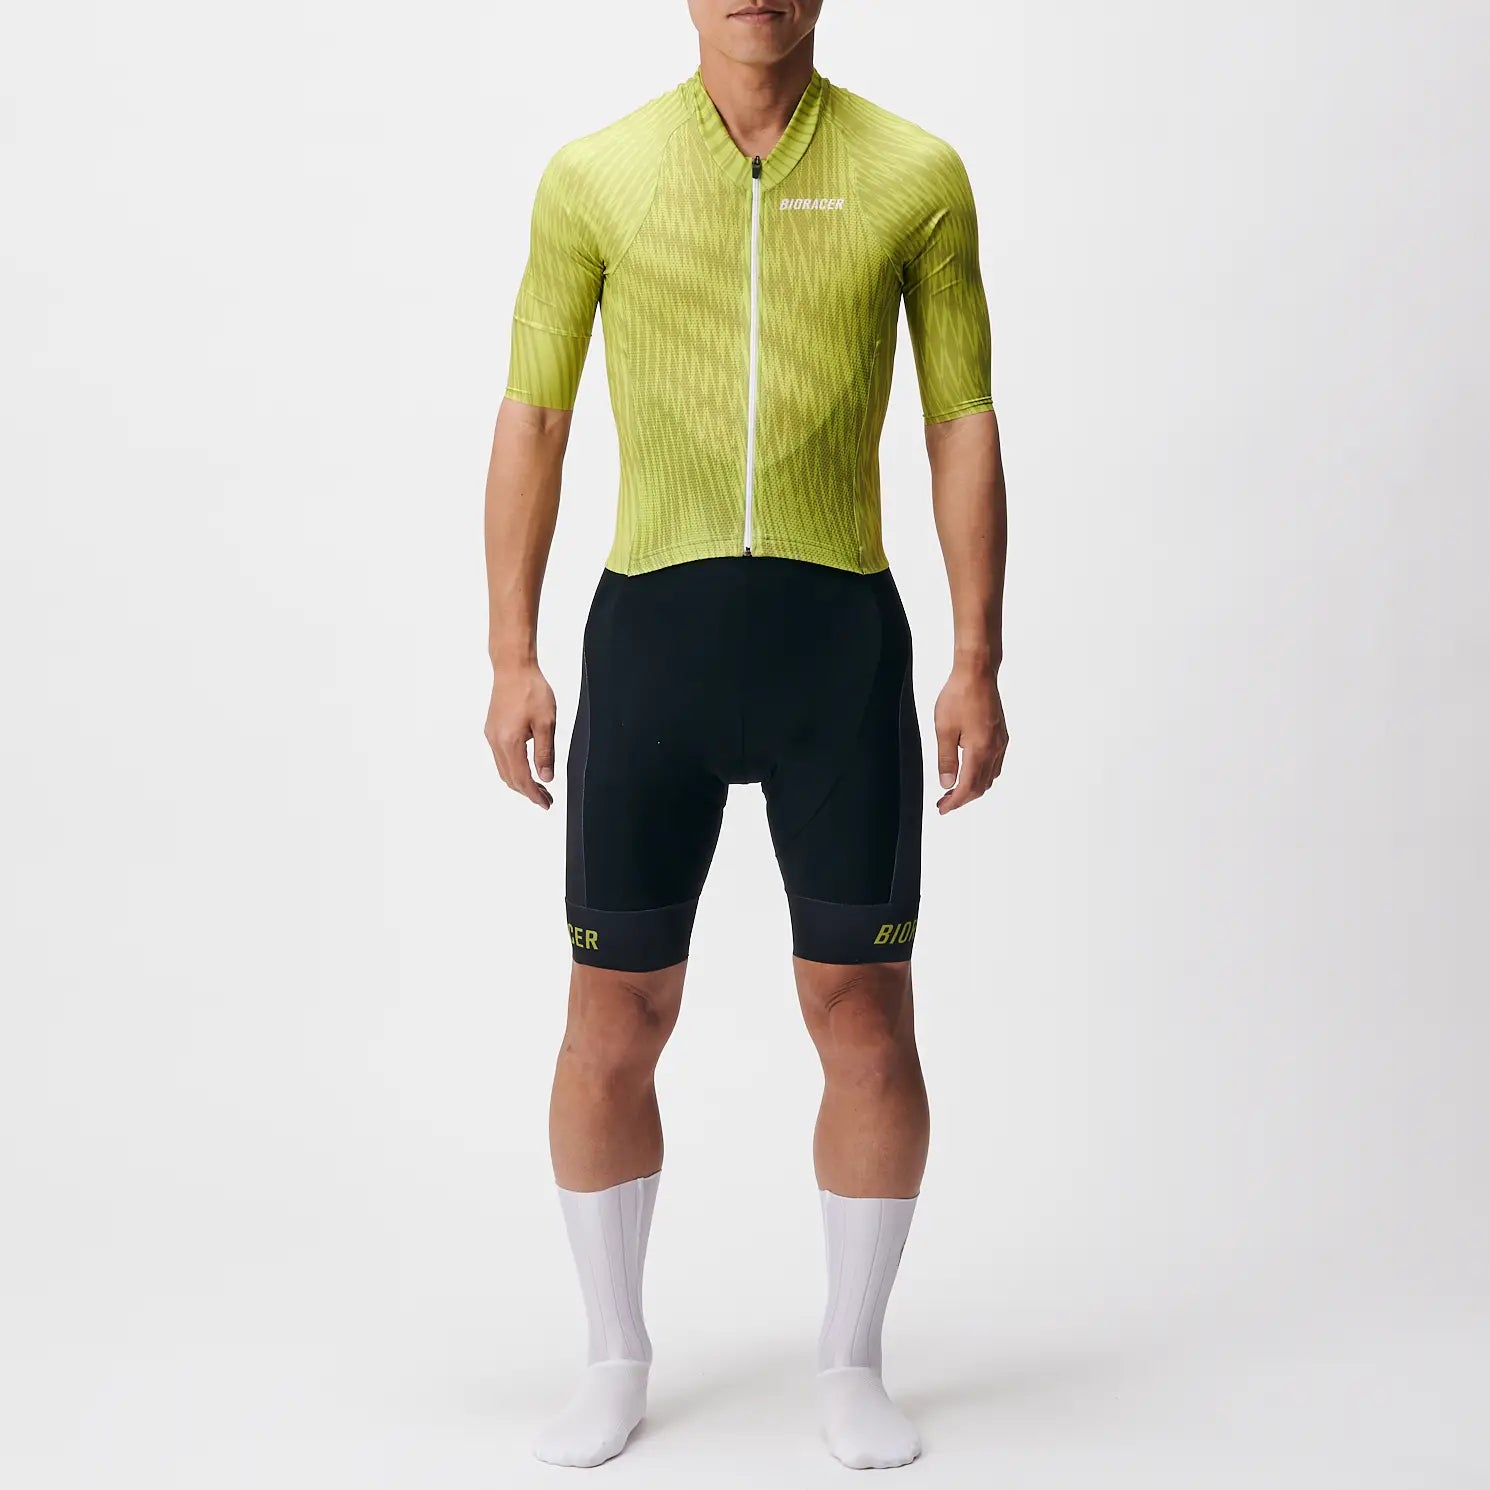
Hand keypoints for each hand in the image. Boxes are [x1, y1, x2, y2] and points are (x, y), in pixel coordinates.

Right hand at [485, 661, 557, 808]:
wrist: (513, 668)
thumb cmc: (531, 690)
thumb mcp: (546, 722)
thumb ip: (545, 752)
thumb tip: (546, 777)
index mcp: (509, 742)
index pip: (522, 778)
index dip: (534, 795)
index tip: (546, 804)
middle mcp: (496, 742)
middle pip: (510, 778)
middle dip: (528, 792)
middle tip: (546, 799)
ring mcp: (492, 736)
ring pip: (503, 770)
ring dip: (520, 782)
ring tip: (539, 787)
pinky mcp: (492, 730)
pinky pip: (500, 758)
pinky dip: (513, 769)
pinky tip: (526, 768)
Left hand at [933, 661, 1007, 813]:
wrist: (977, 673)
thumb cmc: (959, 696)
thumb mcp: (944, 729)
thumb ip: (946, 759)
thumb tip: (947, 784)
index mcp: (980, 750)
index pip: (968, 787)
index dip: (955, 802)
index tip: (942, 809)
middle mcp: (994, 749)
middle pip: (981, 786)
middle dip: (963, 798)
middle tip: (944, 803)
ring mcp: (1000, 742)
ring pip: (990, 776)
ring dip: (973, 787)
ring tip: (954, 790)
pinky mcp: (1001, 734)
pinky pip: (995, 764)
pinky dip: (982, 775)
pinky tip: (970, 772)